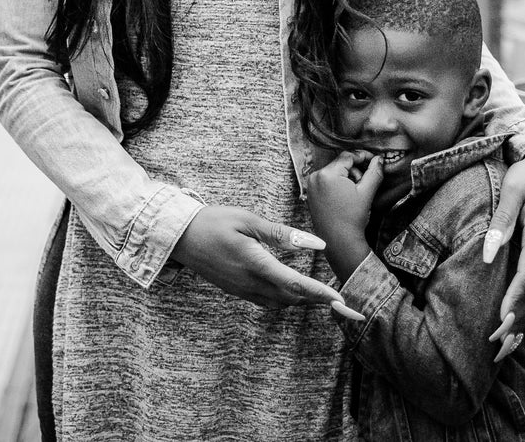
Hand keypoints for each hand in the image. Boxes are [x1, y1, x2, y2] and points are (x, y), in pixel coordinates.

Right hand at [171, 205, 363, 319]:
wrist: (178, 236)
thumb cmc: (212, 222)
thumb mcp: (247, 220)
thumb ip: (281, 234)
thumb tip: (317, 243)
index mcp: (255, 264)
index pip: (296, 284)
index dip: (322, 294)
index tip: (343, 301)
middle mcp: (250, 283)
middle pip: (294, 299)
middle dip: (320, 302)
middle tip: (346, 304)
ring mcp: (242, 290)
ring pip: (282, 303)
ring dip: (304, 301)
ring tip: (326, 297)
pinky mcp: (237, 291)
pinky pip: (268, 301)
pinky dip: (287, 298)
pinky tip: (294, 290)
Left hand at [305, 151, 381, 245]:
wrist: (338, 240)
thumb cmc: (352, 217)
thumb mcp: (366, 192)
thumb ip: (374, 172)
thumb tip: (379, 158)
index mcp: (327, 174)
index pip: (347, 156)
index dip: (363, 156)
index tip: (374, 160)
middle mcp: (315, 176)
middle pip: (340, 164)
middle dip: (355, 170)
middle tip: (364, 183)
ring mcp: (311, 184)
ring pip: (334, 172)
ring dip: (347, 177)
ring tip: (355, 193)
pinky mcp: (310, 192)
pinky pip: (326, 180)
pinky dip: (337, 184)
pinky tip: (345, 197)